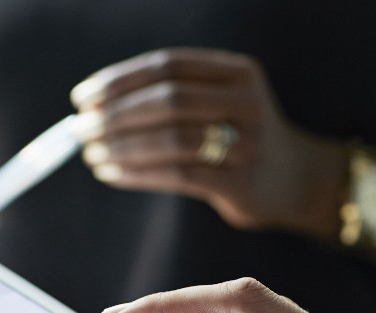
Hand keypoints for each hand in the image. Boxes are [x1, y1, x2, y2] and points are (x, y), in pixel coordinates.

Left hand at [70, 49, 343, 235]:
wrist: (295, 181)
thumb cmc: (238, 138)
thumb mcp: (219, 102)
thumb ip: (172, 96)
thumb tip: (94, 107)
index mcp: (239, 72)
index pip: (168, 66)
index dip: (119, 80)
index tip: (82, 98)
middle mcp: (247, 102)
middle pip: (168, 100)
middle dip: (115, 115)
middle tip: (80, 130)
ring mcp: (247, 144)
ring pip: (170, 139)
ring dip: (121, 147)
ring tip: (92, 155)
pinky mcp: (240, 183)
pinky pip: (177, 175)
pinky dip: (137, 174)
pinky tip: (113, 174)